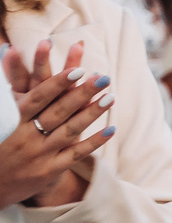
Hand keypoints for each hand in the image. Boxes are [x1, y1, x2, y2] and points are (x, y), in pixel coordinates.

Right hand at [1, 41, 113, 207]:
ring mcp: (39, 154)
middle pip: (58, 111)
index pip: (38, 98)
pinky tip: (111, 129)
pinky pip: (75, 154)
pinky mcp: (49, 170)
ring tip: (111, 96)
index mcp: (12, 121)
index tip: (78, 69)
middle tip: (103, 77)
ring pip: (70, 130)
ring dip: (92, 113)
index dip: (57, 83)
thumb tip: (8, 52)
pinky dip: (93, 142)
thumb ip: (9, 95)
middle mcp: (26, 137)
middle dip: (82, 93)